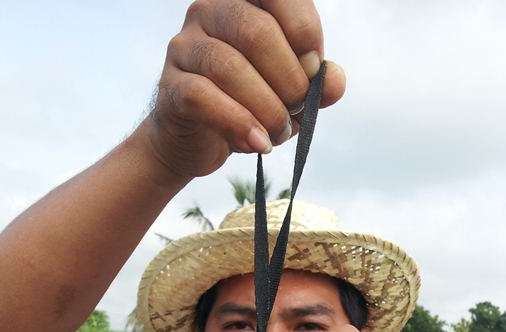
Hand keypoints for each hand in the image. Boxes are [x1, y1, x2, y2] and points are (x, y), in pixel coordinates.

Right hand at [147, 0, 345, 179]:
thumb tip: (335, 83)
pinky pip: (203, 98)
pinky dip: (238, 124)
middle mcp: (208, 10)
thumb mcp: (288, 93)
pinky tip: (258, 143)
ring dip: (266, 108)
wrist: (198, 140)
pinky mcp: (171, 86)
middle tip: (297, 109)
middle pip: (256, 31)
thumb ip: (315, 84)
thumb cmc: (247, 104)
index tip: (314, 71)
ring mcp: (184, 46)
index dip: (304, 30)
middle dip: (289, 79)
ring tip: (279, 133)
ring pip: (230, 67)